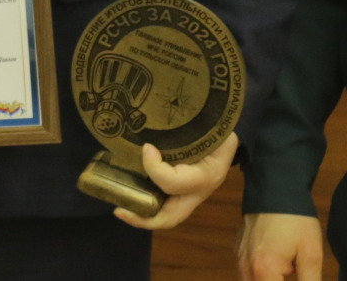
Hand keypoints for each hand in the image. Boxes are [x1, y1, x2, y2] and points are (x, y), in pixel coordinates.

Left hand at [114, 132, 238, 230]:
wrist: (227, 139)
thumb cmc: (217, 133)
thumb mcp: (210, 128)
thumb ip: (186, 131)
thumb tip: (150, 139)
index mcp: (207, 175)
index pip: (175, 183)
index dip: (155, 169)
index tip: (146, 148)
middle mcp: (198, 192)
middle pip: (170, 217)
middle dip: (143, 218)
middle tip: (120, 211)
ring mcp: (190, 196)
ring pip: (165, 215)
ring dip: (142, 214)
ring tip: (121, 206)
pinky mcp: (182, 193)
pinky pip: (164, 205)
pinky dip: (147, 204)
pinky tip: (130, 194)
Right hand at [238, 211, 323, 279]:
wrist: (274, 186)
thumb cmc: (296, 220)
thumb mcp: (310, 255)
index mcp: (264, 272)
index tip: (299, 276)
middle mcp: (246, 270)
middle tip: (295, 272)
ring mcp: (239, 261)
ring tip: (289, 269)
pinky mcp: (237, 253)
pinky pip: (248, 276)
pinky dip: (262, 278)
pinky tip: (279, 268)